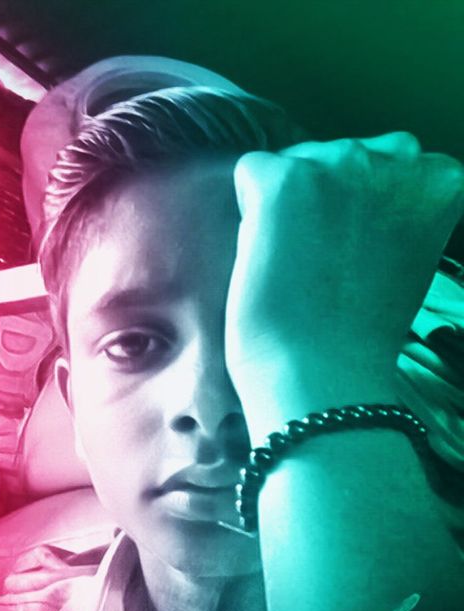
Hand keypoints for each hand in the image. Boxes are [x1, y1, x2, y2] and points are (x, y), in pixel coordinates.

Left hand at [225, 133, 463, 439]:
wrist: (324, 374)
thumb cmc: (363, 337)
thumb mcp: (410, 257)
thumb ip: (397, 214)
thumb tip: (360, 196)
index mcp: (439, 180)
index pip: (394, 162)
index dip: (364, 210)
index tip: (361, 254)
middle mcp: (395, 156)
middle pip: (343, 156)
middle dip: (329, 198)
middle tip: (326, 266)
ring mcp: (336, 162)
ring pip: (298, 163)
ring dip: (291, 204)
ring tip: (300, 267)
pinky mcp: (280, 179)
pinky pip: (252, 174)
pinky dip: (250, 213)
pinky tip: (270, 258)